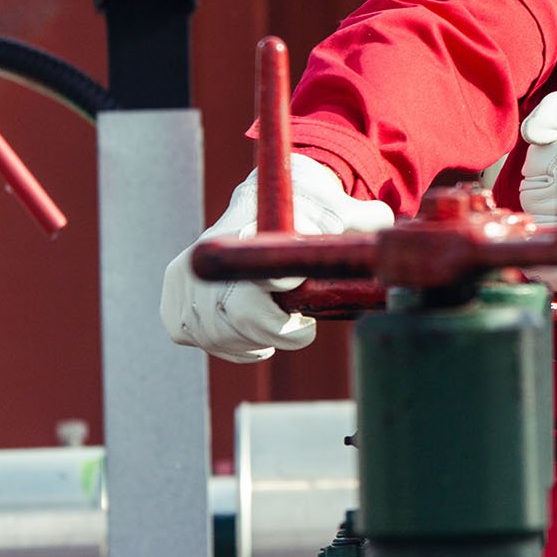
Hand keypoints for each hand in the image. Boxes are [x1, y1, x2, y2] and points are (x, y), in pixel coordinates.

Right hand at [160, 154, 394, 362]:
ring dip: (256, 341)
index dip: (281, 285)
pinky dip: (232, 346)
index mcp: (249, 219)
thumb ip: (362, 218)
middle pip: (238, 311)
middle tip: (303, 329)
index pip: (255, 259)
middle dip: (277, 330)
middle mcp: (207, 247)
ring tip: (277, 325)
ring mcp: (184, 275)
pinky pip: (196, 338)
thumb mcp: (338, 210)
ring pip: (218, 333)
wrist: (258, 212)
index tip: (299, 294)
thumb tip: (383, 223)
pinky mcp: (173, 301)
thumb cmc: (306, 215)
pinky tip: (249, 333)